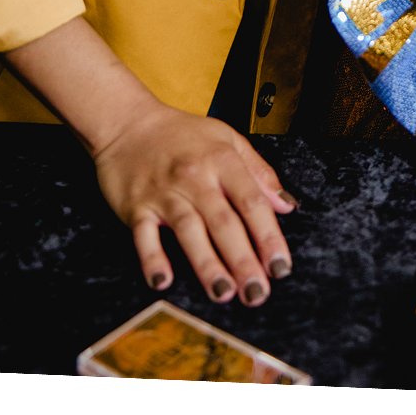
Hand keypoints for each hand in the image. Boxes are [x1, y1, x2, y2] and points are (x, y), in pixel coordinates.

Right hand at [92, 100, 297, 304]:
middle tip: (257, 292)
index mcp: (222, 160)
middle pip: (223, 222)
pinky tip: (163, 281)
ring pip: (189, 230)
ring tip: (224, 292)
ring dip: (207, 264)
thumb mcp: (227, 139)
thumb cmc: (182, 133)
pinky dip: (153, 258)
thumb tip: (287, 204)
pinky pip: (145, 235)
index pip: (251, 201)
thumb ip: (259, 171)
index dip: (268, 235)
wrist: (128, 122)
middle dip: (243, 259)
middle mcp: (195, 177)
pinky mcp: (136, 206)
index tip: (280, 266)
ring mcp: (164, 193)